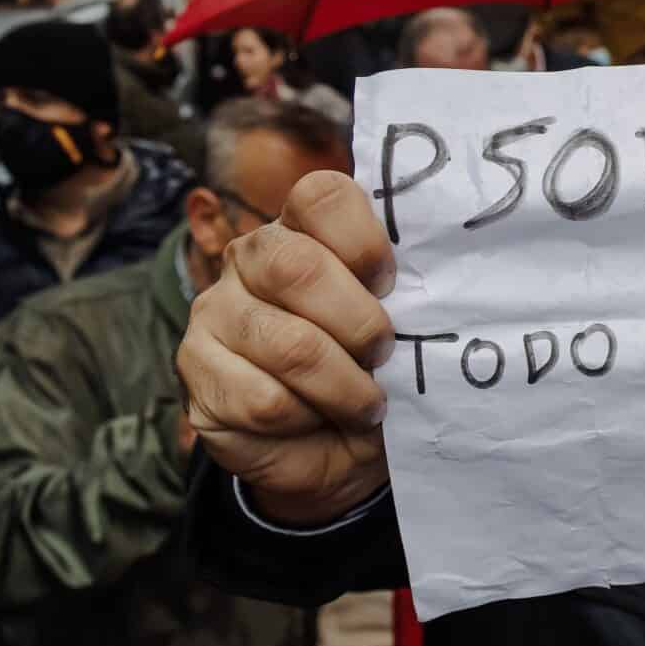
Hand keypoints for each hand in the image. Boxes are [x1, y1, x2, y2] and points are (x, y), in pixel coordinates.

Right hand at [176, 171, 396, 525]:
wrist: (335, 448)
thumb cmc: (372, 371)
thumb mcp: (400, 325)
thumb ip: (407, 290)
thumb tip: (447, 282)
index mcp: (302, 228)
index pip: (323, 196)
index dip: (365, 241)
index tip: (390, 284)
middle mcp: (249, 258)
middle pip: (298, 268)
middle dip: (359, 323)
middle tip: (383, 354)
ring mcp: (215, 312)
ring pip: (289, 345)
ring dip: (343, 386)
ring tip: (365, 404)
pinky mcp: (197, 371)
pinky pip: (263, 400)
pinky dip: (305, 419)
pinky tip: (313, 420)